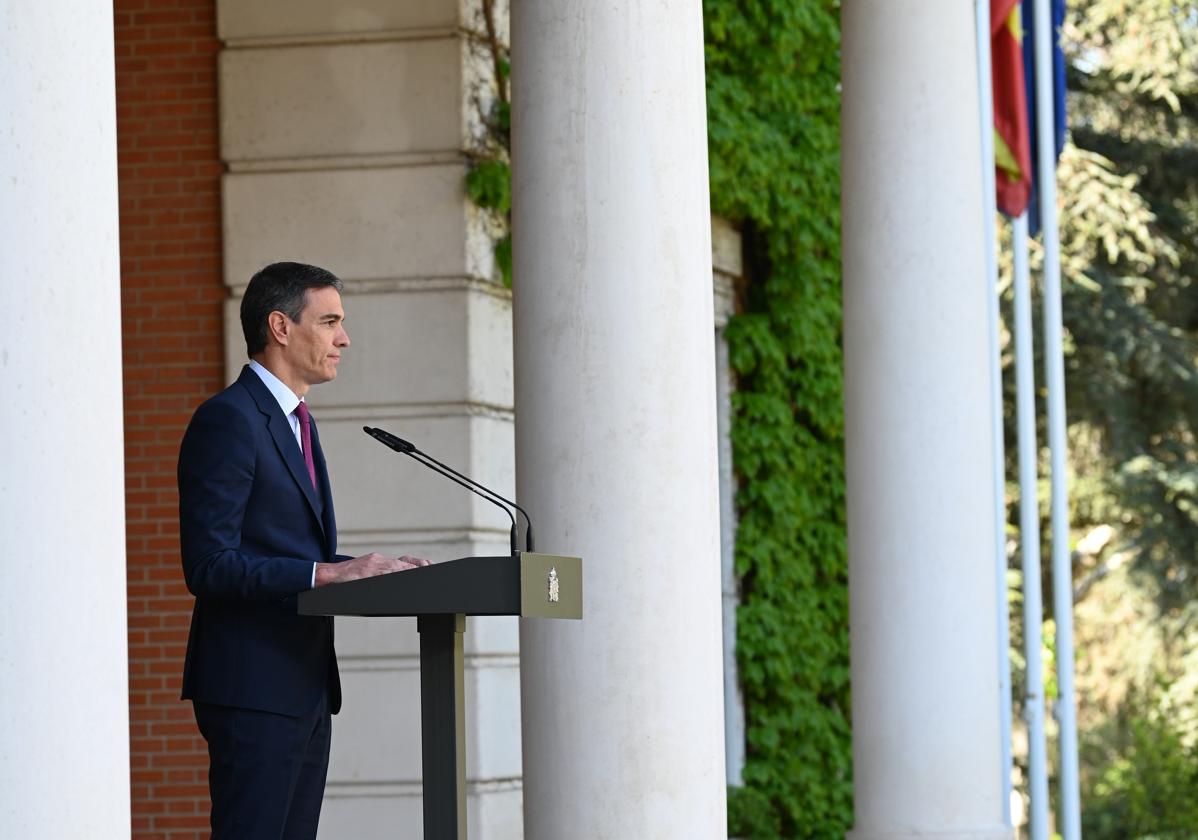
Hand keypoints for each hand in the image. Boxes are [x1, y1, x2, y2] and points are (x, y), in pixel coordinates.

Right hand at [314, 552, 429, 586]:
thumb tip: (394, 575)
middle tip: (429, 569)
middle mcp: (377, 560)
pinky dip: (394, 575)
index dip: (414, 565)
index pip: (400, 562)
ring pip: (395, 568)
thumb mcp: (365, 569)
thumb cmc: (347, 575)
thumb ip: (379, 572)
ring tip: (421, 573)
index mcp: (377, 559)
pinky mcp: (366, 572)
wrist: (329, 574)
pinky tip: (402, 577)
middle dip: (416, 567)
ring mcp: (372, 566)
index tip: (427, 566)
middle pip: (401, 564)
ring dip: (408, 571)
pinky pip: (383, 574)